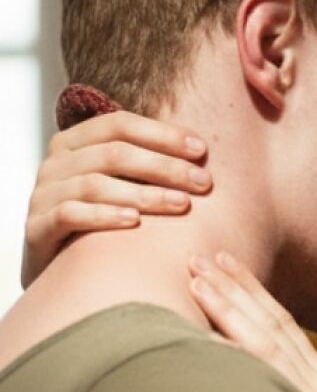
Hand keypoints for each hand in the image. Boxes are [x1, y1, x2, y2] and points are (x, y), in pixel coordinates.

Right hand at [23, 111, 211, 286]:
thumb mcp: (119, 185)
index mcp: (75, 142)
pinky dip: (104, 216)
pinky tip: (134, 222)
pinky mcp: (37, 227)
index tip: (202, 150)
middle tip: (203, 183)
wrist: (59, 267)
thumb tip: (203, 153)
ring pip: (96, 184)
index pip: (120, 124)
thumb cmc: (100, 222)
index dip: (162, 134)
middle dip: (165, 166)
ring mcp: (44, 194)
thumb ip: (146, 166)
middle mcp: (56, 163)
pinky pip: (71, 214)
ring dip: (145, 194)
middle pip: (114, 154)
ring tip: (182, 204)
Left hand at [188, 251, 316, 391]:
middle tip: (199, 257)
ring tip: (199, 278)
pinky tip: (208, 337)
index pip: (283, 329)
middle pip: (273, 324)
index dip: (254, 297)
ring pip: (267, 340)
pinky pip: (271, 377)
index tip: (224, 270)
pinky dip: (240, 352)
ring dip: (232, 306)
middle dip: (237, 288)